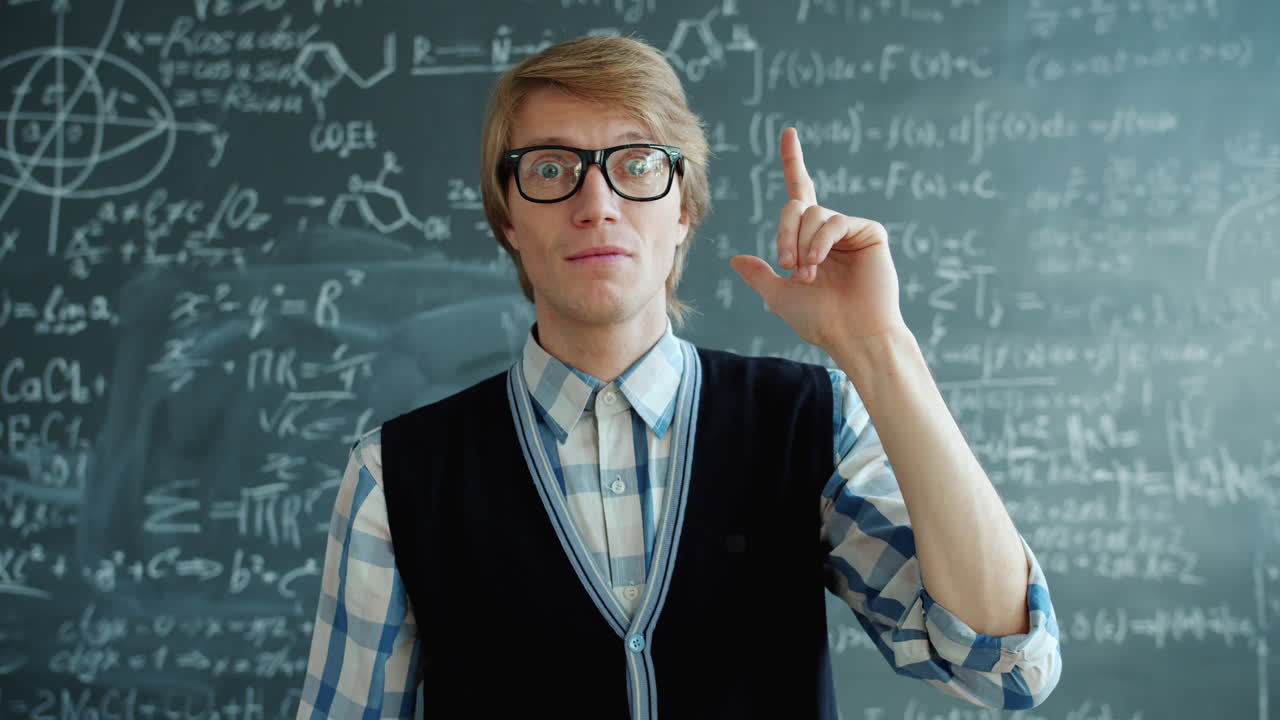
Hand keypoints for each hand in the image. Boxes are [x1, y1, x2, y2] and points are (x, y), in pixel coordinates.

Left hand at [730, 127, 905, 351]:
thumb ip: (759, 274)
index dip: (794, 162)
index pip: (800, 193)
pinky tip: (819, 262)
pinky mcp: (869, 232)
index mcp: (810, 240)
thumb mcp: (778, 296)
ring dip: (802, 244)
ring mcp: (850, 229)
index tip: (788, 133)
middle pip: (796, 206)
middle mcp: (830, 230)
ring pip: (812, 214)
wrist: (851, 334)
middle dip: (785, 234)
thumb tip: (734, 259)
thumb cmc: (819, 320)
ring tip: (807, 273)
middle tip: (787, 265)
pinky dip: (820, 241)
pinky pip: (834, 221)